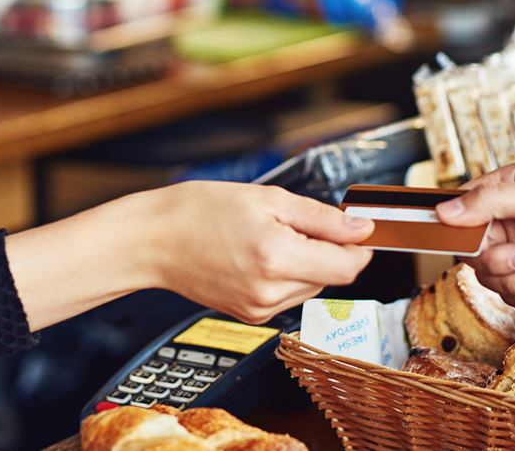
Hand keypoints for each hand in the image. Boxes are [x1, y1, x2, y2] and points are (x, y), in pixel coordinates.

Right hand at [145, 182, 374, 323]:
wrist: (153, 240)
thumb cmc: (198, 211)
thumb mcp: (267, 198)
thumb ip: (321, 217)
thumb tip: (361, 229)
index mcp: (276, 256)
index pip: (347, 266)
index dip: (359, 246)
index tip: (355, 228)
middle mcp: (270, 291)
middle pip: (330, 277)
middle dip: (326, 249)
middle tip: (294, 222)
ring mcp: (259, 309)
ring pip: (310, 287)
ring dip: (305, 263)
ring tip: (268, 237)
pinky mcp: (250, 316)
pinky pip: (287, 295)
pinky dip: (285, 275)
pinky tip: (257, 256)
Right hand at [435, 162, 514, 306]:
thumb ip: (488, 203)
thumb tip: (442, 211)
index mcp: (511, 186)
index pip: (463, 205)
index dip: (456, 225)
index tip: (456, 240)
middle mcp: (514, 217)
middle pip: (472, 246)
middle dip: (494, 257)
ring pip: (489, 273)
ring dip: (513, 277)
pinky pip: (509, 292)